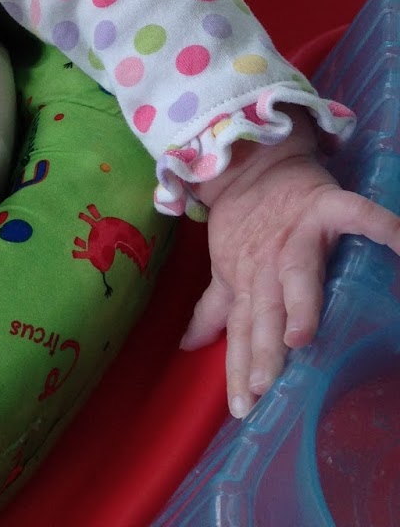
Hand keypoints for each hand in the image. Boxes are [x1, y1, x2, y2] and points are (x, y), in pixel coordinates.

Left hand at [180, 126, 399, 417]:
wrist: (255, 165)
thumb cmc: (248, 225)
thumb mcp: (228, 267)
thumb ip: (215, 309)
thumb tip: (189, 345)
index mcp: (248, 280)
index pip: (243, 332)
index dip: (241, 365)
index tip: (243, 404)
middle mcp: (270, 263)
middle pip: (266, 312)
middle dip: (264, 348)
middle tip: (263, 384)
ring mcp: (297, 235)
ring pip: (297, 278)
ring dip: (299, 307)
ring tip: (300, 336)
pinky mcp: (325, 206)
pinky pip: (357, 216)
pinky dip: (380, 226)